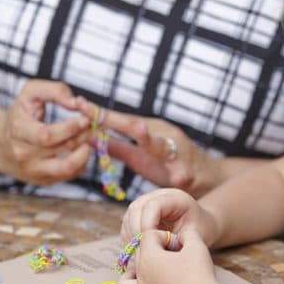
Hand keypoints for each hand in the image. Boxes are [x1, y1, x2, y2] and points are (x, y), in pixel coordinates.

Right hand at [0, 80, 91, 184]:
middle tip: (91, 127)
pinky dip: (81, 163)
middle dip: (83, 137)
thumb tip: (77, 103)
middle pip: (61, 150)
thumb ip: (55, 91)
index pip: (47, 136)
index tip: (84, 119)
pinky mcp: (42, 181)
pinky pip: (69, 175)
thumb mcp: (30, 93)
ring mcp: (32, 171)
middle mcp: (23, 155)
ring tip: (89, 140)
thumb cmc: (20, 114)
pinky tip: (81, 150)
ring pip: (67, 167)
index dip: (70, 128)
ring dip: (85, 153)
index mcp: (18, 131)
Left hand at [72, 97, 223, 196]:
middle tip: (94, 111)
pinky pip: (184, 174)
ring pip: (162, 145)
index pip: (119, 121)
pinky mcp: (190, 171)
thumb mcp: (140, 156)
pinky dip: (180, 175)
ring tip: (141, 130)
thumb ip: (117, 147)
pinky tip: (178, 179)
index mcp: (149, 131)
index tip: (76, 104)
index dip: (97, 114)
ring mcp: (177, 152)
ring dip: (151, 138)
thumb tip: (89, 137)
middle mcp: (162, 136)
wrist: (208, 177)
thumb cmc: (169, 165)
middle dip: (114, 119)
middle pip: (135, 127)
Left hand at [117, 229, 217, 283]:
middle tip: (174, 255)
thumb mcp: (197, 246)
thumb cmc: (200, 274)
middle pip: (138, 255)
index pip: (148, 237)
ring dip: (130, 277)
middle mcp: (142, 276)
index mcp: (150, 257)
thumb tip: (182, 234)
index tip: (178, 244)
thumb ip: (187, 234)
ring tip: (145, 274)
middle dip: (153, 251)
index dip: (164, 236)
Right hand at [120, 188, 219, 245]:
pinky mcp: (140, 212)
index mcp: (175, 197)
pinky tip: (138, 249)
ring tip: (140, 252)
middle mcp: (158, 195)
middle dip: (136, 230)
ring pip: (129, 215)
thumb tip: (154, 246)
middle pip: (136, 208)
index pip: (153, 206)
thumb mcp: (194, 235)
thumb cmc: (200, 231)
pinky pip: (127, 223)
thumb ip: (177, 239)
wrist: (201, 225)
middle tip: (142, 250)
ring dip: (131, 235)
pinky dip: (129, 237)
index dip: (148, 224)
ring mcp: (147, 202)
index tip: (151, 243)